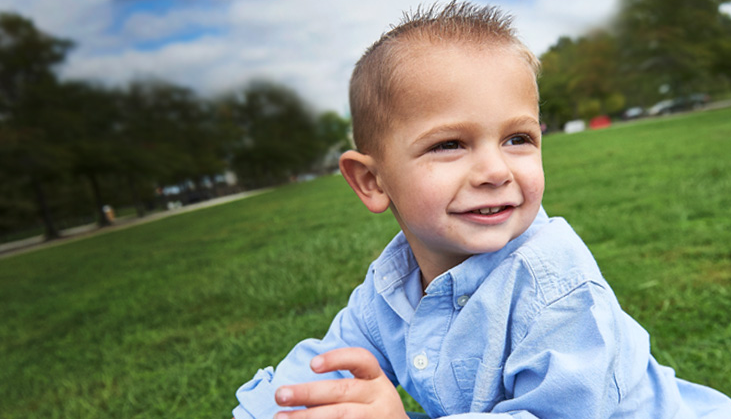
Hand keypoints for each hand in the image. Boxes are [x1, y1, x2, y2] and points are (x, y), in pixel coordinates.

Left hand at [274, 347, 408, 418]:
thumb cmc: (370, 410)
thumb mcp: (365, 394)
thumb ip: (337, 390)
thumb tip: (292, 393)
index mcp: (376, 379)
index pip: (361, 360)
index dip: (337, 359)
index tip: (312, 364)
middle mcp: (380, 397)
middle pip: (343, 390)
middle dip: (308, 392)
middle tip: (280, 395)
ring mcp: (377, 418)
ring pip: (342, 415)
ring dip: (308, 416)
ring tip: (281, 417)